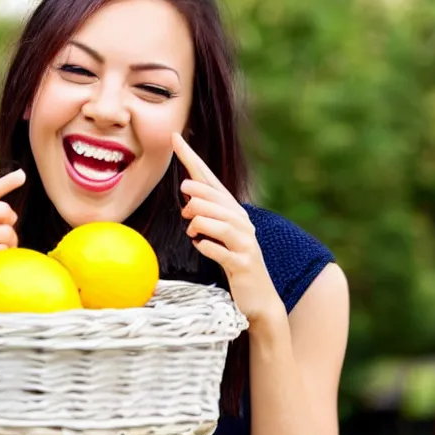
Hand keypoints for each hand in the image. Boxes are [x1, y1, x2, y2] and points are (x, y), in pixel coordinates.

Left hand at [172, 133, 280, 321]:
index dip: (191, 158)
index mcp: (234, 211)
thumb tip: (188, 205)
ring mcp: (244, 241)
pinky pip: (218, 249)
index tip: (174, 137)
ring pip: (215, 221)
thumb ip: (207, 216)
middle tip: (185, 210)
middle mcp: (242, 221)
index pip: (209, 179)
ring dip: (198, 225)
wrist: (259, 297)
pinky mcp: (242, 262)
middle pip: (212, 197)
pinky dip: (205, 247)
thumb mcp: (222, 235)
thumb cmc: (236, 261)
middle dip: (194, 196)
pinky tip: (202, 247)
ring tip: (194, 232)